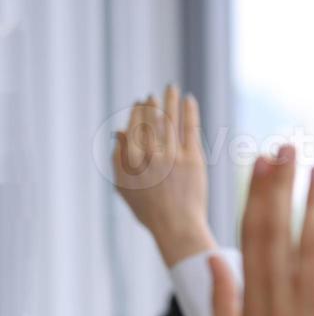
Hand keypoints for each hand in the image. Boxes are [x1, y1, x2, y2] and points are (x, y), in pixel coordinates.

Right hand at [112, 84, 214, 265]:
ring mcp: (172, 156)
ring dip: (171, 101)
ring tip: (172, 88)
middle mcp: (149, 155)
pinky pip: (190, 129)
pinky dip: (189, 112)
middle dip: (153, 104)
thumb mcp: (124, 187)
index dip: (137, 112)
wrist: (177, 227)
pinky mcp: (193, 160)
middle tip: (156, 95)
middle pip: (150, 120)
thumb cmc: (149, 211)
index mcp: (130, 160)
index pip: (132, 126)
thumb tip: (119, 132)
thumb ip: (118, 159)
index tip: (140, 102)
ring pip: (170, 120)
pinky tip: (189, 100)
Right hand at [209, 146, 313, 315]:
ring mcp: (306, 311)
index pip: (248, 237)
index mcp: (247, 304)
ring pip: (306, 246)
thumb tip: (218, 263)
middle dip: (279, 186)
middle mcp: (274, 301)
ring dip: (311, 203)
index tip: (258, 162)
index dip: (253, 196)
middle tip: (285, 146)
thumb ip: (224, 302)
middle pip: (274, 231)